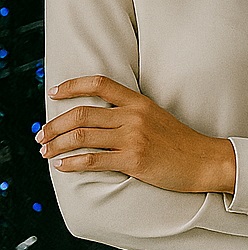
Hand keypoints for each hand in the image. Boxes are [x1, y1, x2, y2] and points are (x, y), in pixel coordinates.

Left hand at [39, 76, 235, 193]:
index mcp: (139, 102)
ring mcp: (134, 138)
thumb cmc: (180, 142)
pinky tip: (62, 166)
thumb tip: (97, 119)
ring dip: (57, 145)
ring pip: (82, 137)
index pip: (101, 84)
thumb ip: (130, 114)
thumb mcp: (157, 118)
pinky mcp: (133, 161)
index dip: (73, 85)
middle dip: (54, 125)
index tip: (54, 93)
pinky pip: (92, 160)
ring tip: (46, 152)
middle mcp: (134, 117)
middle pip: (82, 114)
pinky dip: (71, 163)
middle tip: (41, 135)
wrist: (205, 161)